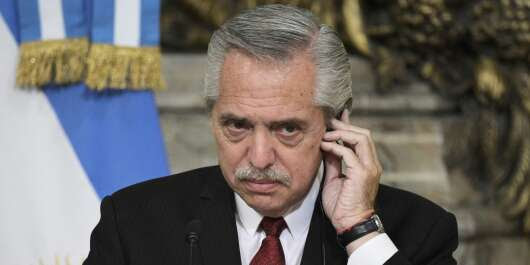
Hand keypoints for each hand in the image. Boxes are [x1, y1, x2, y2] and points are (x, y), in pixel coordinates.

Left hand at [320, 110, 381, 235]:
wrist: (349, 224)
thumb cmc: (341, 205)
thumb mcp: (335, 178)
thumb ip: (333, 161)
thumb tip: (327, 144)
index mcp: (366, 164)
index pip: (361, 138)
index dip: (349, 125)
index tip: (337, 116)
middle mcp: (371, 164)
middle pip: (364, 134)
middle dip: (346, 125)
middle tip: (328, 121)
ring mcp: (369, 168)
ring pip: (361, 138)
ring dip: (342, 133)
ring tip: (326, 133)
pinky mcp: (362, 174)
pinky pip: (349, 153)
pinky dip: (336, 146)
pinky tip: (324, 145)